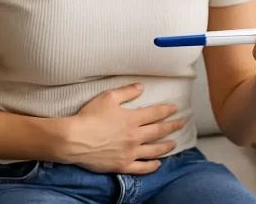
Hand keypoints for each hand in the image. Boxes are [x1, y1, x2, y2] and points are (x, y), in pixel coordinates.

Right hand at [60, 83, 183, 173]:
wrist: (74, 139)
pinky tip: (158, 164)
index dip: (167, 111)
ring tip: (174, 144)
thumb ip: (127, 92)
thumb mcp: (108, 97)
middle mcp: (135, 136)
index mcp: (132, 119)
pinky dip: (152, 166)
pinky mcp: (122, 165)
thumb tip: (141, 87)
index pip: (155, 114)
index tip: (176, 109)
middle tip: (181, 124)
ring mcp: (130, 152)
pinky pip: (141, 168)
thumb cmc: (89, 116)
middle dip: (172, 127)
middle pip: (158, 131)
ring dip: (166, 146)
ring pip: (154, 150)